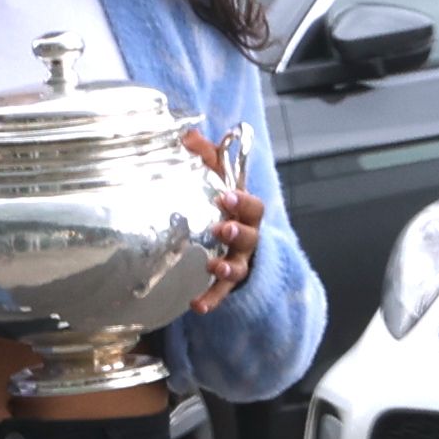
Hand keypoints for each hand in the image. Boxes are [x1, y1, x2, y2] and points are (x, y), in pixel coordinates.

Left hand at [185, 129, 263, 314]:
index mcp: (245, 212)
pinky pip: (221, 294)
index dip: (241, 200)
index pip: (252, 205)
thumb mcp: (215, 178)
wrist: (230, 240)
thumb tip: (186, 133)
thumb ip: (204, 156)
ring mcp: (238, 262)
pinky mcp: (225, 284)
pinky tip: (197, 306)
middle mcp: (246, 238)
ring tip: (214, 268)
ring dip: (228, 268)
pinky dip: (211, 299)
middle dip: (238, 232)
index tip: (224, 196)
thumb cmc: (222, 205)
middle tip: (222, 228)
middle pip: (251, 236)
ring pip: (239, 267)